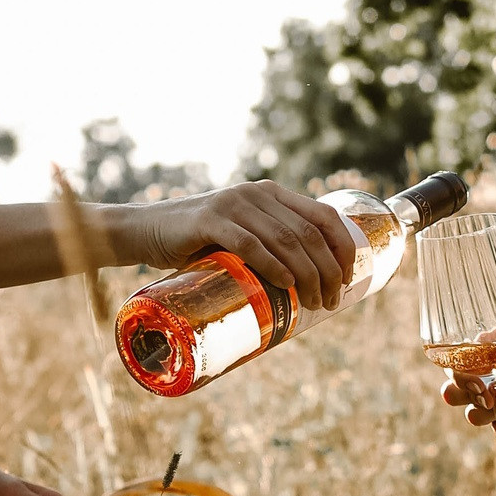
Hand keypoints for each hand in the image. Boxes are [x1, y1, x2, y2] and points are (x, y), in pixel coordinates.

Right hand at [119, 181, 358, 311]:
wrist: (145, 231)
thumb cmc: (197, 243)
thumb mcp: (241, 237)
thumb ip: (269, 246)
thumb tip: (311, 284)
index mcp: (271, 194)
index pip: (323, 216)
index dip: (343, 247)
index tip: (349, 278)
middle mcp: (257, 194)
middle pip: (309, 233)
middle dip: (328, 270)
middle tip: (331, 301)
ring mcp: (234, 204)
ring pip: (285, 239)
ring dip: (307, 274)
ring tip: (315, 301)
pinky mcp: (209, 220)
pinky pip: (250, 243)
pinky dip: (273, 265)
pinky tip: (287, 284)